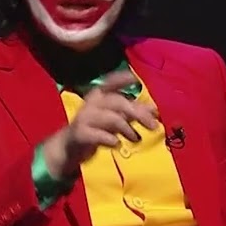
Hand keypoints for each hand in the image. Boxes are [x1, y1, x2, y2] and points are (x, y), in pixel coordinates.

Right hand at [41, 70, 158, 177]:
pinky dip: (111, 139)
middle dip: (138, 113)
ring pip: (111, 118)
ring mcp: (85, 118)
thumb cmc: (97, 128)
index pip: (111, 82)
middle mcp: (92, 103)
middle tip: (154, 125)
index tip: (135, 79)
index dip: (122, 79)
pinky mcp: (81, 134)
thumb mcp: (115, 118)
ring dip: (127, 128)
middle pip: (118, 102)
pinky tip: (117, 144)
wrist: (70, 146)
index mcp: (99, 95)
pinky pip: (99, 135)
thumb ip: (133, 113)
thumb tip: (155, 110)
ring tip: (136, 138)